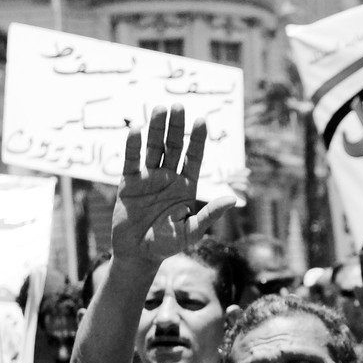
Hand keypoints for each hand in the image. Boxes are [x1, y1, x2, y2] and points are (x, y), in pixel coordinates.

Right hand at [113, 105, 228, 266]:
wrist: (139, 255)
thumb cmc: (168, 245)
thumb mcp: (192, 232)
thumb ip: (209, 215)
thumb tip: (233, 200)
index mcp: (186, 186)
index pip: (194, 157)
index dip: (198, 139)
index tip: (201, 120)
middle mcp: (168, 178)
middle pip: (174, 147)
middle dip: (177, 127)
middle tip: (178, 106)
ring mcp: (148, 179)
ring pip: (153, 149)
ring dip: (156, 129)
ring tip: (159, 109)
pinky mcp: (129, 184)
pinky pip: (131, 162)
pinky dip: (132, 146)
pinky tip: (135, 129)